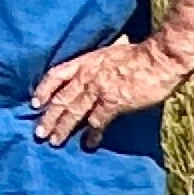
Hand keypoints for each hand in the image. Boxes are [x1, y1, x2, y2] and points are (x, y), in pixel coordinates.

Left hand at [33, 37, 189, 145]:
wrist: (159, 58)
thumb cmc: (141, 53)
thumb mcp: (111, 50)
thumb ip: (100, 62)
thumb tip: (101, 65)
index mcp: (85, 62)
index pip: (55, 75)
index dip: (43, 90)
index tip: (34, 103)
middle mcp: (86, 76)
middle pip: (61, 99)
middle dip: (48, 118)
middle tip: (39, 133)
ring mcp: (98, 90)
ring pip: (74, 112)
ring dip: (63, 129)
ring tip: (54, 142)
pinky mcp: (113, 103)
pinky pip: (97, 122)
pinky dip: (92, 135)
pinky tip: (88, 144)